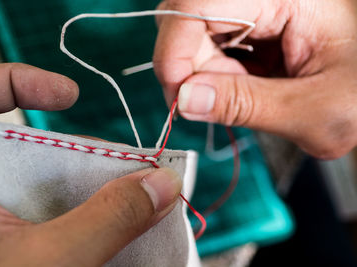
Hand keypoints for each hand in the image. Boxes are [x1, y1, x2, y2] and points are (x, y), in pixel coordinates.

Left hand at [0, 63, 181, 265]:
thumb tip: (161, 184)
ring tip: (102, 199)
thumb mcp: (46, 264)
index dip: (17, 80)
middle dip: (62, 146)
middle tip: (101, 163)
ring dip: (67, 184)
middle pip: (7, 137)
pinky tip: (84, 225)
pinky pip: (24, 207)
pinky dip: (58, 210)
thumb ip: (108, 219)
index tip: (68, 95)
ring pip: (22, 176)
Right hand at [153, 0, 356, 158]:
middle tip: (211, 107)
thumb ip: (247, 105)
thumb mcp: (313, 110)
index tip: (177, 96)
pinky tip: (245, 92)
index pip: (199, 2)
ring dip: (205, 79)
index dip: (175, 48)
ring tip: (246, 100)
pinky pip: (209, 53)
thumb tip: (185, 101)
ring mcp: (253, 13)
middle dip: (190, 71)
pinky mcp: (247, 32)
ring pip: (193, 39)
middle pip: (189, 20)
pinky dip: (214, 80)